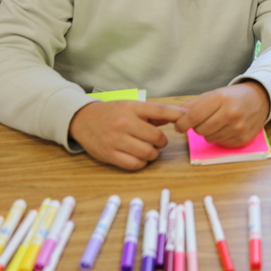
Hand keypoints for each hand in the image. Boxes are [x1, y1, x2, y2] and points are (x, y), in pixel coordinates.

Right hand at [68, 100, 185, 170]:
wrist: (83, 120)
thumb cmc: (112, 113)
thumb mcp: (131, 106)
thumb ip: (153, 113)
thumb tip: (178, 117)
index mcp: (131, 108)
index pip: (161, 110)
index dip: (177, 115)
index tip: (188, 119)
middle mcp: (124, 123)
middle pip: (157, 137)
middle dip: (161, 141)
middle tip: (156, 140)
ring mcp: (116, 140)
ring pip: (148, 153)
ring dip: (153, 153)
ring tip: (148, 149)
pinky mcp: (109, 154)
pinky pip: (135, 164)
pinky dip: (141, 162)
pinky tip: (138, 156)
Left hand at [175, 81, 270, 146]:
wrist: (259, 100)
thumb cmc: (233, 96)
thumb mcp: (213, 94)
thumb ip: (194, 105)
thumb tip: (176, 117)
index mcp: (221, 98)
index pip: (194, 117)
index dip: (182, 124)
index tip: (179, 126)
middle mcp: (231, 113)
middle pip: (200, 130)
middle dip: (197, 127)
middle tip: (202, 121)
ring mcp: (238, 127)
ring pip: (209, 138)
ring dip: (208, 133)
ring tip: (217, 123)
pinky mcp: (243, 138)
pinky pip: (221, 143)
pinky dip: (219, 137)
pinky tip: (226, 128)